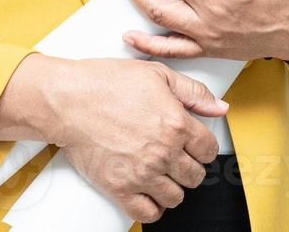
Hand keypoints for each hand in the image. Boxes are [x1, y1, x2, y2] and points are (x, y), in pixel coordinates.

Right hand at [34, 56, 228, 223]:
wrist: (69, 100)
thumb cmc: (108, 83)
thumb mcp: (158, 75)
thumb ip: (194, 93)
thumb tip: (220, 107)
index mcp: (176, 124)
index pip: (209, 150)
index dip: (204, 148)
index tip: (195, 148)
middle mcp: (163, 152)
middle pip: (195, 176)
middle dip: (190, 168)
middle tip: (177, 160)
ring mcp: (142, 173)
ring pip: (175, 197)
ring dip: (173, 188)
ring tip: (163, 176)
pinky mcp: (119, 188)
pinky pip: (147, 213)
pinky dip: (153, 208)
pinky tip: (149, 195)